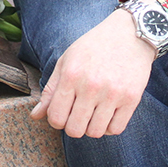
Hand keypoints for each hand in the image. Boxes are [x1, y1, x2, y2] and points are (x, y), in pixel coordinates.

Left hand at [30, 9, 156, 137]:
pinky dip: (109, 126)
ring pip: (95, 132)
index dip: (56, 121)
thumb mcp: (67, 60)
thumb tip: (35, 116)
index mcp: (71, 75)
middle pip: (75, 129)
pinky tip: (107, 114)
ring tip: (93, 113)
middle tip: (77, 115)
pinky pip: (116, 129)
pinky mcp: (132, 98)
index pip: (56, 117)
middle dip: (73, 126)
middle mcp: (91, 86)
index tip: (62, 113)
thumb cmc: (93, 47)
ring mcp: (113, 93)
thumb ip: (51, 89)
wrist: (129, 33)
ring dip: (91, 127)